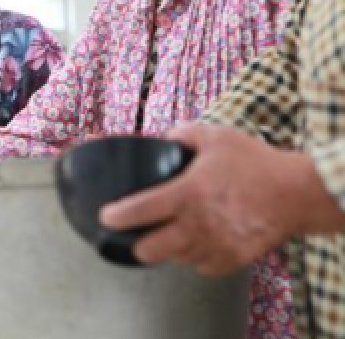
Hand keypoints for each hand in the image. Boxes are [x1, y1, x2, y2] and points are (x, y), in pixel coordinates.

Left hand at [100, 124, 334, 275]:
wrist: (296, 192)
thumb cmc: (254, 162)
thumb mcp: (215, 136)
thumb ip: (182, 134)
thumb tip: (162, 137)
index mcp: (187, 194)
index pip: (140, 211)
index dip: (117, 217)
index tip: (105, 218)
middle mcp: (196, 224)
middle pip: (149, 251)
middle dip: (136, 245)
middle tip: (135, 234)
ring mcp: (214, 245)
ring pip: (175, 259)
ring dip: (168, 249)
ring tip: (170, 233)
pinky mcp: (231, 259)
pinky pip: (201, 267)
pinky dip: (194, 257)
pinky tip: (196, 241)